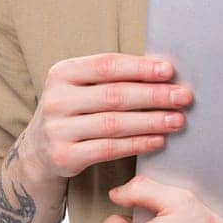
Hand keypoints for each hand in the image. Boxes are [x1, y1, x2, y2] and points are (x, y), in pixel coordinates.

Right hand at [20, 53, 192, 180]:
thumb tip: (163, 72)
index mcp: (62, 72)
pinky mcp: (64, 157)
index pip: (107, 65)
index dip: (140, 68)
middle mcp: (57, 99)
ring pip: (114, 124)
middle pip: (114, 95)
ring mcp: (57, 130)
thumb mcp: (81, 86)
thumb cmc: (73, 110)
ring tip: (177, 120)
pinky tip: (158, 140)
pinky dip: (137, 144)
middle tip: (184, 97)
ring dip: (151, 121)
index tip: (169, 71)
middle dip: (154, 95)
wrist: (38, 150)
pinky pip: (109, 149)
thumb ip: (112, 77)